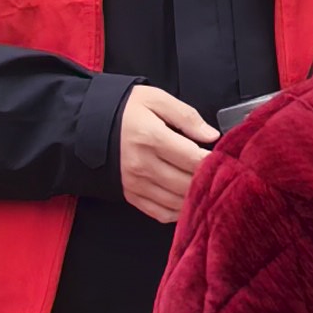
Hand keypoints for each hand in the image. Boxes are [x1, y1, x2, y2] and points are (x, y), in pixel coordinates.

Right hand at [116, 84, 218, 224]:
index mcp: (151, 138)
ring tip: (209, 188)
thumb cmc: (123, 109)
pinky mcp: (131, 195)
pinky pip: (160, 213)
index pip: (193, 158)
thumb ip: (186, 116)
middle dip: (209, 181)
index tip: (226, 158)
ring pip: (176, 202)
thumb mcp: (155, 99)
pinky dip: (178, 212)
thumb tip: (211, 135)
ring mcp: (136, 183)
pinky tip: (187, 201)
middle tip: (222, 175)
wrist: (86, 124)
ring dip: (196, 198)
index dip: (215, 161)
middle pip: (187, 184)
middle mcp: (143, 165)